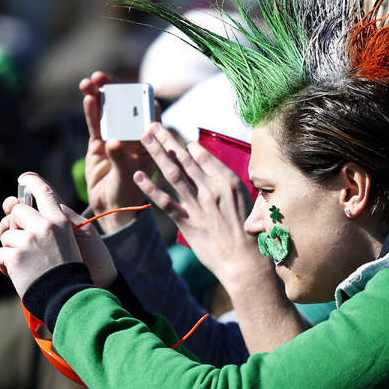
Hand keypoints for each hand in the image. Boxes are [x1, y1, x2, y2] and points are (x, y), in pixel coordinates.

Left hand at [0, 173, 114, 296]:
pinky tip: (18, 273)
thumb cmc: (73, 269)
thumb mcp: (74, 239)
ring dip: (11, 249)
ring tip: (25, 262)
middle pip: (17, 210)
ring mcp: (28, 240)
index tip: (24, 178)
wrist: (70, 295)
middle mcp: (44, 226)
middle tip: (18, 235)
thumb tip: (26, 209)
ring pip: (6, 234)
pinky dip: (5, 265)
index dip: (32, 181)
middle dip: (14, 222)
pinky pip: (0, 254)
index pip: (45, 192)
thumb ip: (54, 222)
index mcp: (60, 221)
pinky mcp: (15, 256)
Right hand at [80, 72, 155, 232]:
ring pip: (108, 113)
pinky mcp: (99, 145)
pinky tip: (87, 98)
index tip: (137, 87)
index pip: (150, 116)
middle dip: (116, 91)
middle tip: (104, 78)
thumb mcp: (127, 177)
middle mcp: (134, 137)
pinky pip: (95, 124)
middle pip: (125, 108)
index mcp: (150, 143)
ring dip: (100, 96)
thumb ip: (120, 160)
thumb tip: (113, 142)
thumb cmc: (128, 195)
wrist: (110, 209)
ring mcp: (115, 138)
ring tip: (90, 81)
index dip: (144, 99)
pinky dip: (91, 111)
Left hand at [135, 123, 269, 288]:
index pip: (203, 157)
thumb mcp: (248, 202)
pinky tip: (138, 175)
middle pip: (185, 160)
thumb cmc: (250, 235)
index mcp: (229, 183)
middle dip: (166, 140)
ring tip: (144, 138)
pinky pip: (166, 202)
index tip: (176, 138)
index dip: (187, 146)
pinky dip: (151, 188)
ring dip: (157, 154)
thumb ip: (230, 185)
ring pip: (173, 174)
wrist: (246, 263)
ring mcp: (199, 207)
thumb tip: (215, 172)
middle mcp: (213, 191)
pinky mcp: (188, 223)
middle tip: (151, 125)